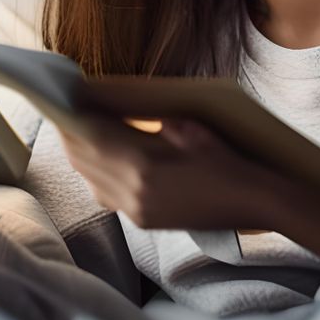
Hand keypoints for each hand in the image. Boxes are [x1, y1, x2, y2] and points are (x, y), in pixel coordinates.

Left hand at [59, 115, 287, 230]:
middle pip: (84, 160)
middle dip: (70, 134)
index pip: (92, 138)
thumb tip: (119, 105)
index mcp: (146, 166)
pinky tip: (101, 158)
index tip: (62, 99)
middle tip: (63, 110)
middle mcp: (135, 193)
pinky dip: (96, 173)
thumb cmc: (230, 160)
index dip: (73, 117)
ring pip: (90, 180)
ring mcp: (138, 211)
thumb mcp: (193, 128)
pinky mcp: (144, 221)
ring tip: (77, 130)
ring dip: (80, 155)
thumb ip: (151, 118)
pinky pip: (106, 195)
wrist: (256, 203)